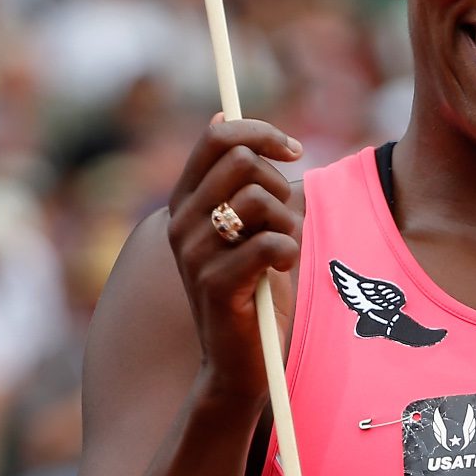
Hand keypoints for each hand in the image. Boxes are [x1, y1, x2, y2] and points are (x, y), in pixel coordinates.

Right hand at [165, 117, 302, 391]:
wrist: (240, 362)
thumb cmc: (251, 289)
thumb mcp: (241, 225)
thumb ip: (234, 178)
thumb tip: (221, 113)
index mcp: (185, 202)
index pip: (217, 137)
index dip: (261, 133)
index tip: (294, 151)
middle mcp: (181, 223)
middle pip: (243, 162)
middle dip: (279, 185)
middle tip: (284, 219)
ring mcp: (194, 254)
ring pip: (258, 199)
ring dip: (287, 222)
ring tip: (281, 250)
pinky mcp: (215, 285)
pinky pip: (269, 242)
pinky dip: (288, 252)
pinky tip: (280, 271)